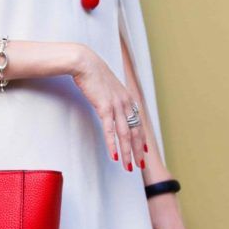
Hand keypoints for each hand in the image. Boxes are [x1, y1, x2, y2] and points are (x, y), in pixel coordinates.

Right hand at [70, 45, 146, 171]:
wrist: (84, 63)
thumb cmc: (92, 74)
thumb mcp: (107, 86)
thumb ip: (112, 97)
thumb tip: (110, 104)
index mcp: (128, 98)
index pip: (139, 123)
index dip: (142, 139)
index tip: (144, 151)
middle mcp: (126, 103)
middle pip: (136, 131)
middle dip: (138, 150)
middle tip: (139, 165)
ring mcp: (117, 105)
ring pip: (125, 134)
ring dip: (127, 152)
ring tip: (128, 166)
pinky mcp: (104, 106)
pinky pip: (110, 130)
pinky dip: (113, 144)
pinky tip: (114, 154)